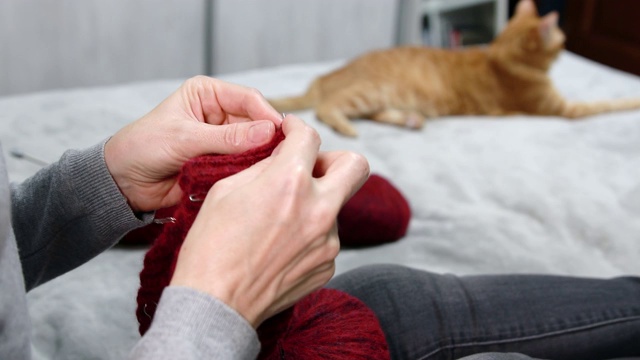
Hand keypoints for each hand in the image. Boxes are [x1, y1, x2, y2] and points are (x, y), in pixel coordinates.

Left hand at [104, 76, 282, 211]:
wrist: (124, 182)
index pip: (248, 98)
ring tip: (271, 168)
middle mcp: (219, 114)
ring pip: (254, 146)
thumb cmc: (143, 147)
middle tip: (283, 154)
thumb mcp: (184, 138)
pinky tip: (257, 178)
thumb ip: (227, 138)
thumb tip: (267, 132)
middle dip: (267, 138)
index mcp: (208, 94)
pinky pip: (245, 166)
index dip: (266, 115)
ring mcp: (223, 140)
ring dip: (260, 157)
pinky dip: (250, 172)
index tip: (281, 133)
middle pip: (256, 123)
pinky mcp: (222, 163)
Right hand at [170, 115, 369, 326]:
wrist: (215, 303)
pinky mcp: (328, 265)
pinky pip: (327, 238)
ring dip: (315, 203)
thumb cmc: (211, 246)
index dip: (298, 127)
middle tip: (311, 167)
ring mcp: (328, 241)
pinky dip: (310, 235)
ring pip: (336, 206)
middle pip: (356, 166)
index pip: (310, 137)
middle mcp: (318, 209)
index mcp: (289, 182)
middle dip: (334, 158)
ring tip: (279, 222)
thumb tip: (283, 155)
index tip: (292, 132)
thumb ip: (263, 166)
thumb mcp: (226, 190)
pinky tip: (281, 247)